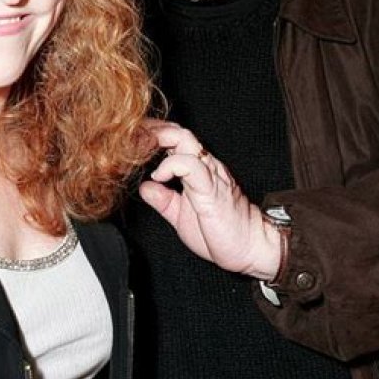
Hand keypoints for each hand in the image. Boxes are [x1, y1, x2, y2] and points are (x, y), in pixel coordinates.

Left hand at [139, 119, 281, 278]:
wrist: (251, 249)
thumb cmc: (221, 232)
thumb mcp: (180, 215)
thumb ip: (163, 199)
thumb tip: (144, 187)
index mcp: (196, 170)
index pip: (172, 139)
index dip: (149, 135)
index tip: (128, 140)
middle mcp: (204, 166)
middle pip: (176, 131)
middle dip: (150, 130)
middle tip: (128, 136)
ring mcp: (210, 174)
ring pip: (184, 140)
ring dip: (158, 140)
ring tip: (139, 150)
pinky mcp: (213, 190)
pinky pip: (192, 166)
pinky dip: (171, 166)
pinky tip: (158, 177)